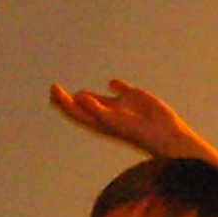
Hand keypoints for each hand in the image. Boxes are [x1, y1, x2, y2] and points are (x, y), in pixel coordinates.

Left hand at [48, 77, 195, 158]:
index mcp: (98, 120)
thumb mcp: (112, 119)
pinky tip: (113, 84)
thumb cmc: (136, 131)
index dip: (62, 101)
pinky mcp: (135, 97)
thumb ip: (94, 107)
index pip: (74, 111)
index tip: (54, 88)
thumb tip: (78, 95)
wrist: (163, 133)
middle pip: (82, 106)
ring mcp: (120, 105)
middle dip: (68, 99)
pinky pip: (122, 90)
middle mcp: (106, 113)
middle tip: (54, 88)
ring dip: (89, 97)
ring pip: (100, 100)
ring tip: (78, 94)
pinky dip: (116, 86)